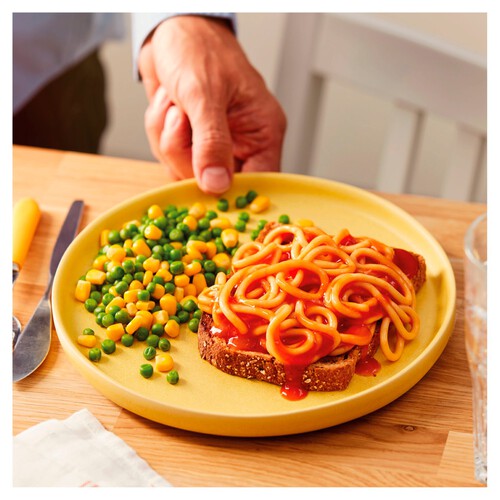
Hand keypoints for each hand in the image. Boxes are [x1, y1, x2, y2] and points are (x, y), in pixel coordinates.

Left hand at [138, 15, 286, 193]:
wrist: (171, 31)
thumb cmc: (199, 49)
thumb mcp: (205, 93)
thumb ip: (211, 141)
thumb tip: (217, 184)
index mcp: (262, 132)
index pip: (260, 181)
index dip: (234, 192)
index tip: (208, 187)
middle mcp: (242, 144)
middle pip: (216, 183)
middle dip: (186, 154)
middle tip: (180, 120)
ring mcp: (215, 146)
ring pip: (187, 172)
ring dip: (169, 140)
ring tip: (174, 104)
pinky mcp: (192, 144)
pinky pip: (171, 157)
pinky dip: (160, 133)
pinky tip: (168, 106)